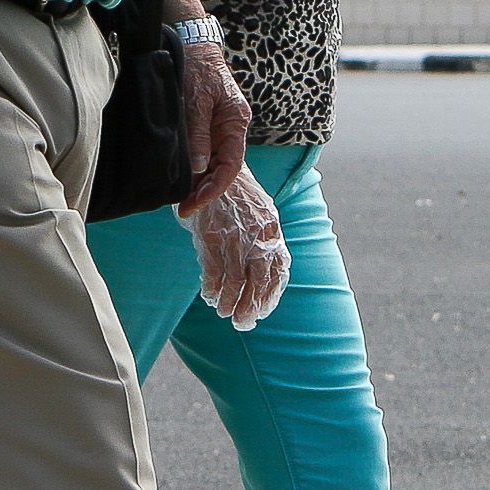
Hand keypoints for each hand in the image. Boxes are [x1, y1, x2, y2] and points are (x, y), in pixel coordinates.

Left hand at [178, 38, 249, 214]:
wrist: (193, 43)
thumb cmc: (198, 67)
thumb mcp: (196, 100)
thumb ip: (198, 134)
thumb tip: (199, 167)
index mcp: (236, 123)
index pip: (230, 166)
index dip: (214, 188)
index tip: (194, 203)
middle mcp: (230, 128)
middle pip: (222, 168)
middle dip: (204, 190)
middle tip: (182, 208)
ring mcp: (218, 127)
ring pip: (212, 163)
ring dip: (198, 181)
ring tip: (178, 198)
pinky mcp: (206, 124)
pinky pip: (203, 152)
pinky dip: (193, 167)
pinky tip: (180, 177)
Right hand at [184, 169, 288, 330]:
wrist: (215, 167)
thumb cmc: (238, 195)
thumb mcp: (261, 213)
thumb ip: (266, 239)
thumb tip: (270, 270)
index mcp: (272, 230)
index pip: (279, 270)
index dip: (271, 294)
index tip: (263, 310)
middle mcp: (256, 236)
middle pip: (258, 281)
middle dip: (251, 306)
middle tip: (242, 322)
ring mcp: (234, 237)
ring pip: (235, 281)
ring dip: (230, 302)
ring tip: (224, 313)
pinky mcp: (211, 236)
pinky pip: (213, 270)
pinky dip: (212, 288)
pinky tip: (210, 296)